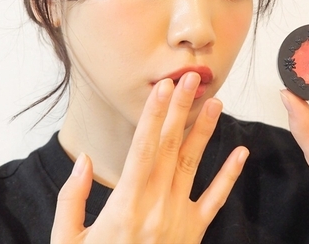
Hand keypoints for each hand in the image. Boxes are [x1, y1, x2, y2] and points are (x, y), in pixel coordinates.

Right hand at [50, 72, 248, 243]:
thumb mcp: (67, 240)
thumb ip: (73, 197)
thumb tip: (83, 160)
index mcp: (124, 205)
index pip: (142, 148)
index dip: (153, 115)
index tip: (161, 88)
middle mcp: (155, 206)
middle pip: (170, 147)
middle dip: (180, 109)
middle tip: (189, 79)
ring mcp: (178, 219)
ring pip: (193, 165)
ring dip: (204, 131)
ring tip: (215, 103)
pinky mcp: (193, 232)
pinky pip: (215, 200)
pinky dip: (230, 175)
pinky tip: (240, 153)